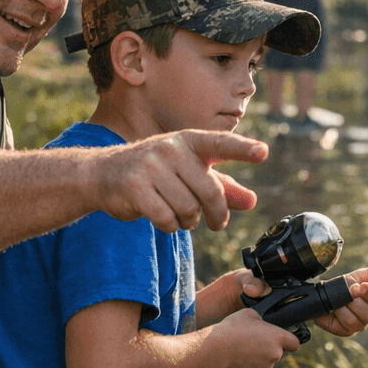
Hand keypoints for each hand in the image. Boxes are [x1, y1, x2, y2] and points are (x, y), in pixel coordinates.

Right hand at [91, 130, 264, 232]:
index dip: (243, 149)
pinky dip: (170, 226)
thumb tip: (251, 201)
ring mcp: (151, 166)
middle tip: (217, 224)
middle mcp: (171, 149)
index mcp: (189, 141)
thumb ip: (222, 186)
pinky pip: (167, 219)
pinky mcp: (135, 187)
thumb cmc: (155, 173)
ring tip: (180, 215)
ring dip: (189, 221)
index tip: (264, 152)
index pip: (220, 143)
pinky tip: (163, 219)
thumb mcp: (189, 173)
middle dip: (217, 213)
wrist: (103, 174)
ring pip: (188, 209)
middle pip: (209, 191)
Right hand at [215, 307, 300, 367]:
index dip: (289, 340)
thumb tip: (262, 326)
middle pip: (278, 352)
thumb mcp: (250, 314)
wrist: (217, 348)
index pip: (295, 343)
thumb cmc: (233, 328)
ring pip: (266, 362)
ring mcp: (266, 367)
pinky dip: (250, 365)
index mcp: (278, 337)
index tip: (284, 339)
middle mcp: (276, 354)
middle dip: (269, 348)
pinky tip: (239, 357)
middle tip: (254, 340)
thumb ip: (262, 321)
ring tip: (243, 348)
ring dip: (259, 357)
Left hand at [313, 265, 367, 336]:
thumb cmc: (345, 285)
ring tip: (340, 299)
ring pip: (355, 321)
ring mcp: (359, 325)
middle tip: (349, 290)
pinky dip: (338, 312)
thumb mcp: (358, 275)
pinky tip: (335, 307)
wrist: (325, 293)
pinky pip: (344, 324)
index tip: (363, 285)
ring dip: (345, 305)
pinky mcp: (346, 331)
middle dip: (357, 301)